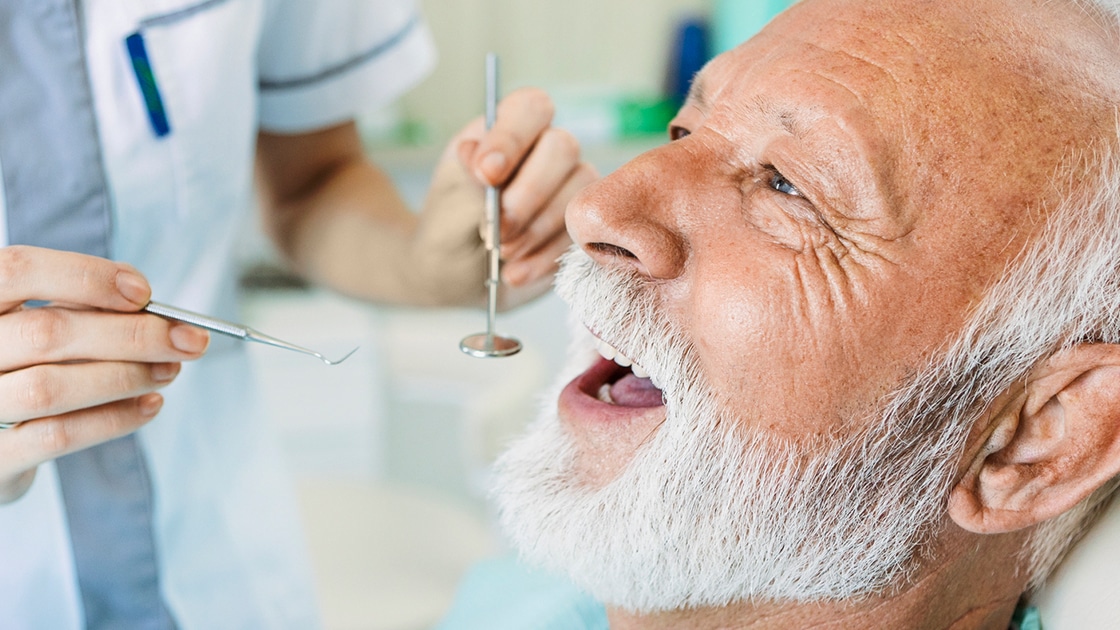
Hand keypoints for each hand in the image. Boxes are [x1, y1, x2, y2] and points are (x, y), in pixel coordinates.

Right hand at [0, 246, 209, 502]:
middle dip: (132, 335)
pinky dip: (114, 419)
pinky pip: (57, 436)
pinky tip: (150, 405)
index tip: (144, 293)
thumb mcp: (36, 318)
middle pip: (48, 333)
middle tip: (188, 340)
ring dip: (126, 377)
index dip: (86, 277)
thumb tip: (143, 296)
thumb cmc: (20, 362)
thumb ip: (80, 302)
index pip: (19, 269)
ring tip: (170, 370)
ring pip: (51, 387)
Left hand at [411, 87, 598, 308]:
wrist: (456, 277)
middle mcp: (545, 151)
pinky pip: (580, 236)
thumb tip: (481, 158)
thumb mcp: (447, 205)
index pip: (530, 108)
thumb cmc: (448, 231)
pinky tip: (514, 272)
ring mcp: (569, 188)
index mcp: (507, 130)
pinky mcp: (580, 227)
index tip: (486, 174)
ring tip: (500, 253)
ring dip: (535, 231)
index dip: (513, 138)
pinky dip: (543, 259)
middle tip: (494, 230)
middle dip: (526, 195)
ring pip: (576, 194)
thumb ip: (468, 183)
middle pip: (563, 148)